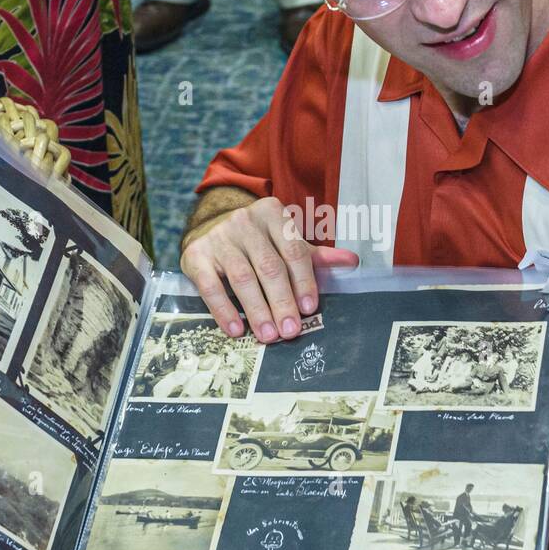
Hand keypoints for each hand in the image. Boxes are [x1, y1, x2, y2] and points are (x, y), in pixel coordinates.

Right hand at [181, 196, 358, 342]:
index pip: (293, 250)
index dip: (303, 280)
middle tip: (291, 330)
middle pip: (269, 266)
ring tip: (268, 335)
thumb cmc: (257, 240)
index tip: (310, 307)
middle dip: (282, 301)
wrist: (209, 226)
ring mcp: (219, 238)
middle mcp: (245, 222)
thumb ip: (315, 255)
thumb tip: (352, 262)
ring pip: (242, 277)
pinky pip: (210, 286)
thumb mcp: (285, 241)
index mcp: (273, 214)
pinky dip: (223, 310)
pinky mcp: (196, 255)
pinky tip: (236, 329)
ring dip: (257, 310)